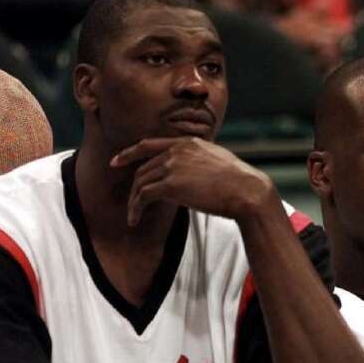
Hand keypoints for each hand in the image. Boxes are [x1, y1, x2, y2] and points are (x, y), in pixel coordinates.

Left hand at [110, 137, 274, 226]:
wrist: (247, 191)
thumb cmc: (240, 183)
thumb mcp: (218, 162)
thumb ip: (201, 163)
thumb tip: (195, 176)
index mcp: (187, 143)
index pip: (149, 144)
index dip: (129, 153)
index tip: (116, 161)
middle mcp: (176, 151)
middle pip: (143, 168)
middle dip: (133, 187)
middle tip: (131, 204)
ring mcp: (172, 166)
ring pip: (140, 183)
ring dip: (133, 202)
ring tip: (133, 216)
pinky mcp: (170, 185)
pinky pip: (143, 196)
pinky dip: (135, 208)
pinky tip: (135, 219)